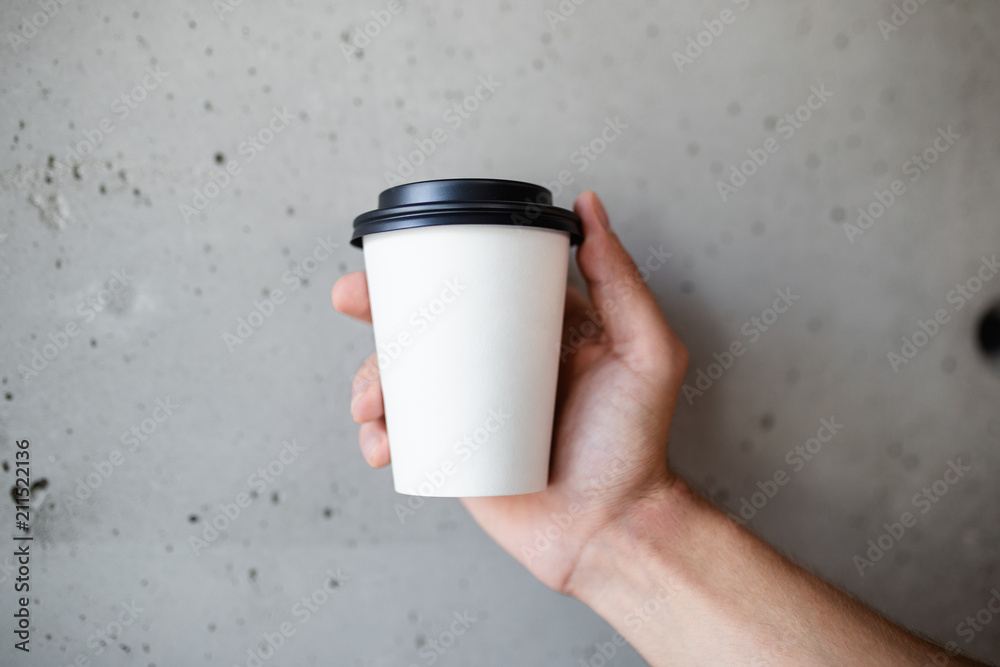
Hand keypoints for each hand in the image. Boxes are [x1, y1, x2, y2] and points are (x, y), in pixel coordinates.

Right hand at [332, 191, 687, 594]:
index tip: (392, 254)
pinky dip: (377, 437)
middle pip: (424, 326)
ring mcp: (471, 410)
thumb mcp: (645, 352)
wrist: (610, 531)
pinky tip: (380, 446)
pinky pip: (402, 436)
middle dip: (377, 311)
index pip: (474, 285)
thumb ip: (622, 281)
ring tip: (371, 403)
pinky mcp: (452, 454)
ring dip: (368, 380)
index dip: (426, 265)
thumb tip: (590, 205)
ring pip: (403, 379)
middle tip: (351, 302)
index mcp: (534, 332)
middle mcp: (498, 365)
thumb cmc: (634, 446)